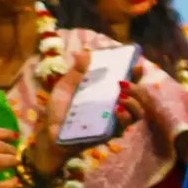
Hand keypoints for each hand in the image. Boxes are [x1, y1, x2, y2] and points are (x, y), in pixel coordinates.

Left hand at [26, 50, 145, 176]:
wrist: (49, 134)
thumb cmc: (58, 111)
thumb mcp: (65, 88)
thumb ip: (76, 72)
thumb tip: (83, 53)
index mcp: (105, 94)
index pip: (127, 83)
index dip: (135, 75)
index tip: (137, 66)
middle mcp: (114, 107)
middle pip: (138, 98)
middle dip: (137, 88)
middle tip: (124, 83)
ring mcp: (114, 121)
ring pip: (137, 114)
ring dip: (134, 104)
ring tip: (122, 97)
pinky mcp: (109, 134)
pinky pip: (123, 126)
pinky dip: (124, 117)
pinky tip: (117, 110)